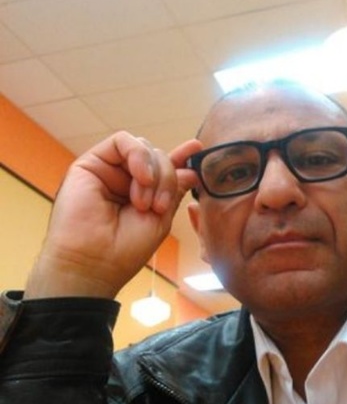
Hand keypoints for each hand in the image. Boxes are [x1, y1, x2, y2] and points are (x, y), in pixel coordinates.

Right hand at [25, 132, 200, 298]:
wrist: (94, 263)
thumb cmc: (126, 249)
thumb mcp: (161, 218)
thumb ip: (174, 191)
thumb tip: (192, 170)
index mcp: (144, 193)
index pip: (165, 168)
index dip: (182, 158)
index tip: (197, 148)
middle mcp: (126, 180)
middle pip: (159, 158)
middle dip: (168, 180)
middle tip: (160, 207)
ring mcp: (109, 170)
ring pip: (144, 148)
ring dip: (154, 174)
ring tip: (146, 203)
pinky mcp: (91, 163)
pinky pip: (122, 140)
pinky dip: (138, 155)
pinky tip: (141, 178)